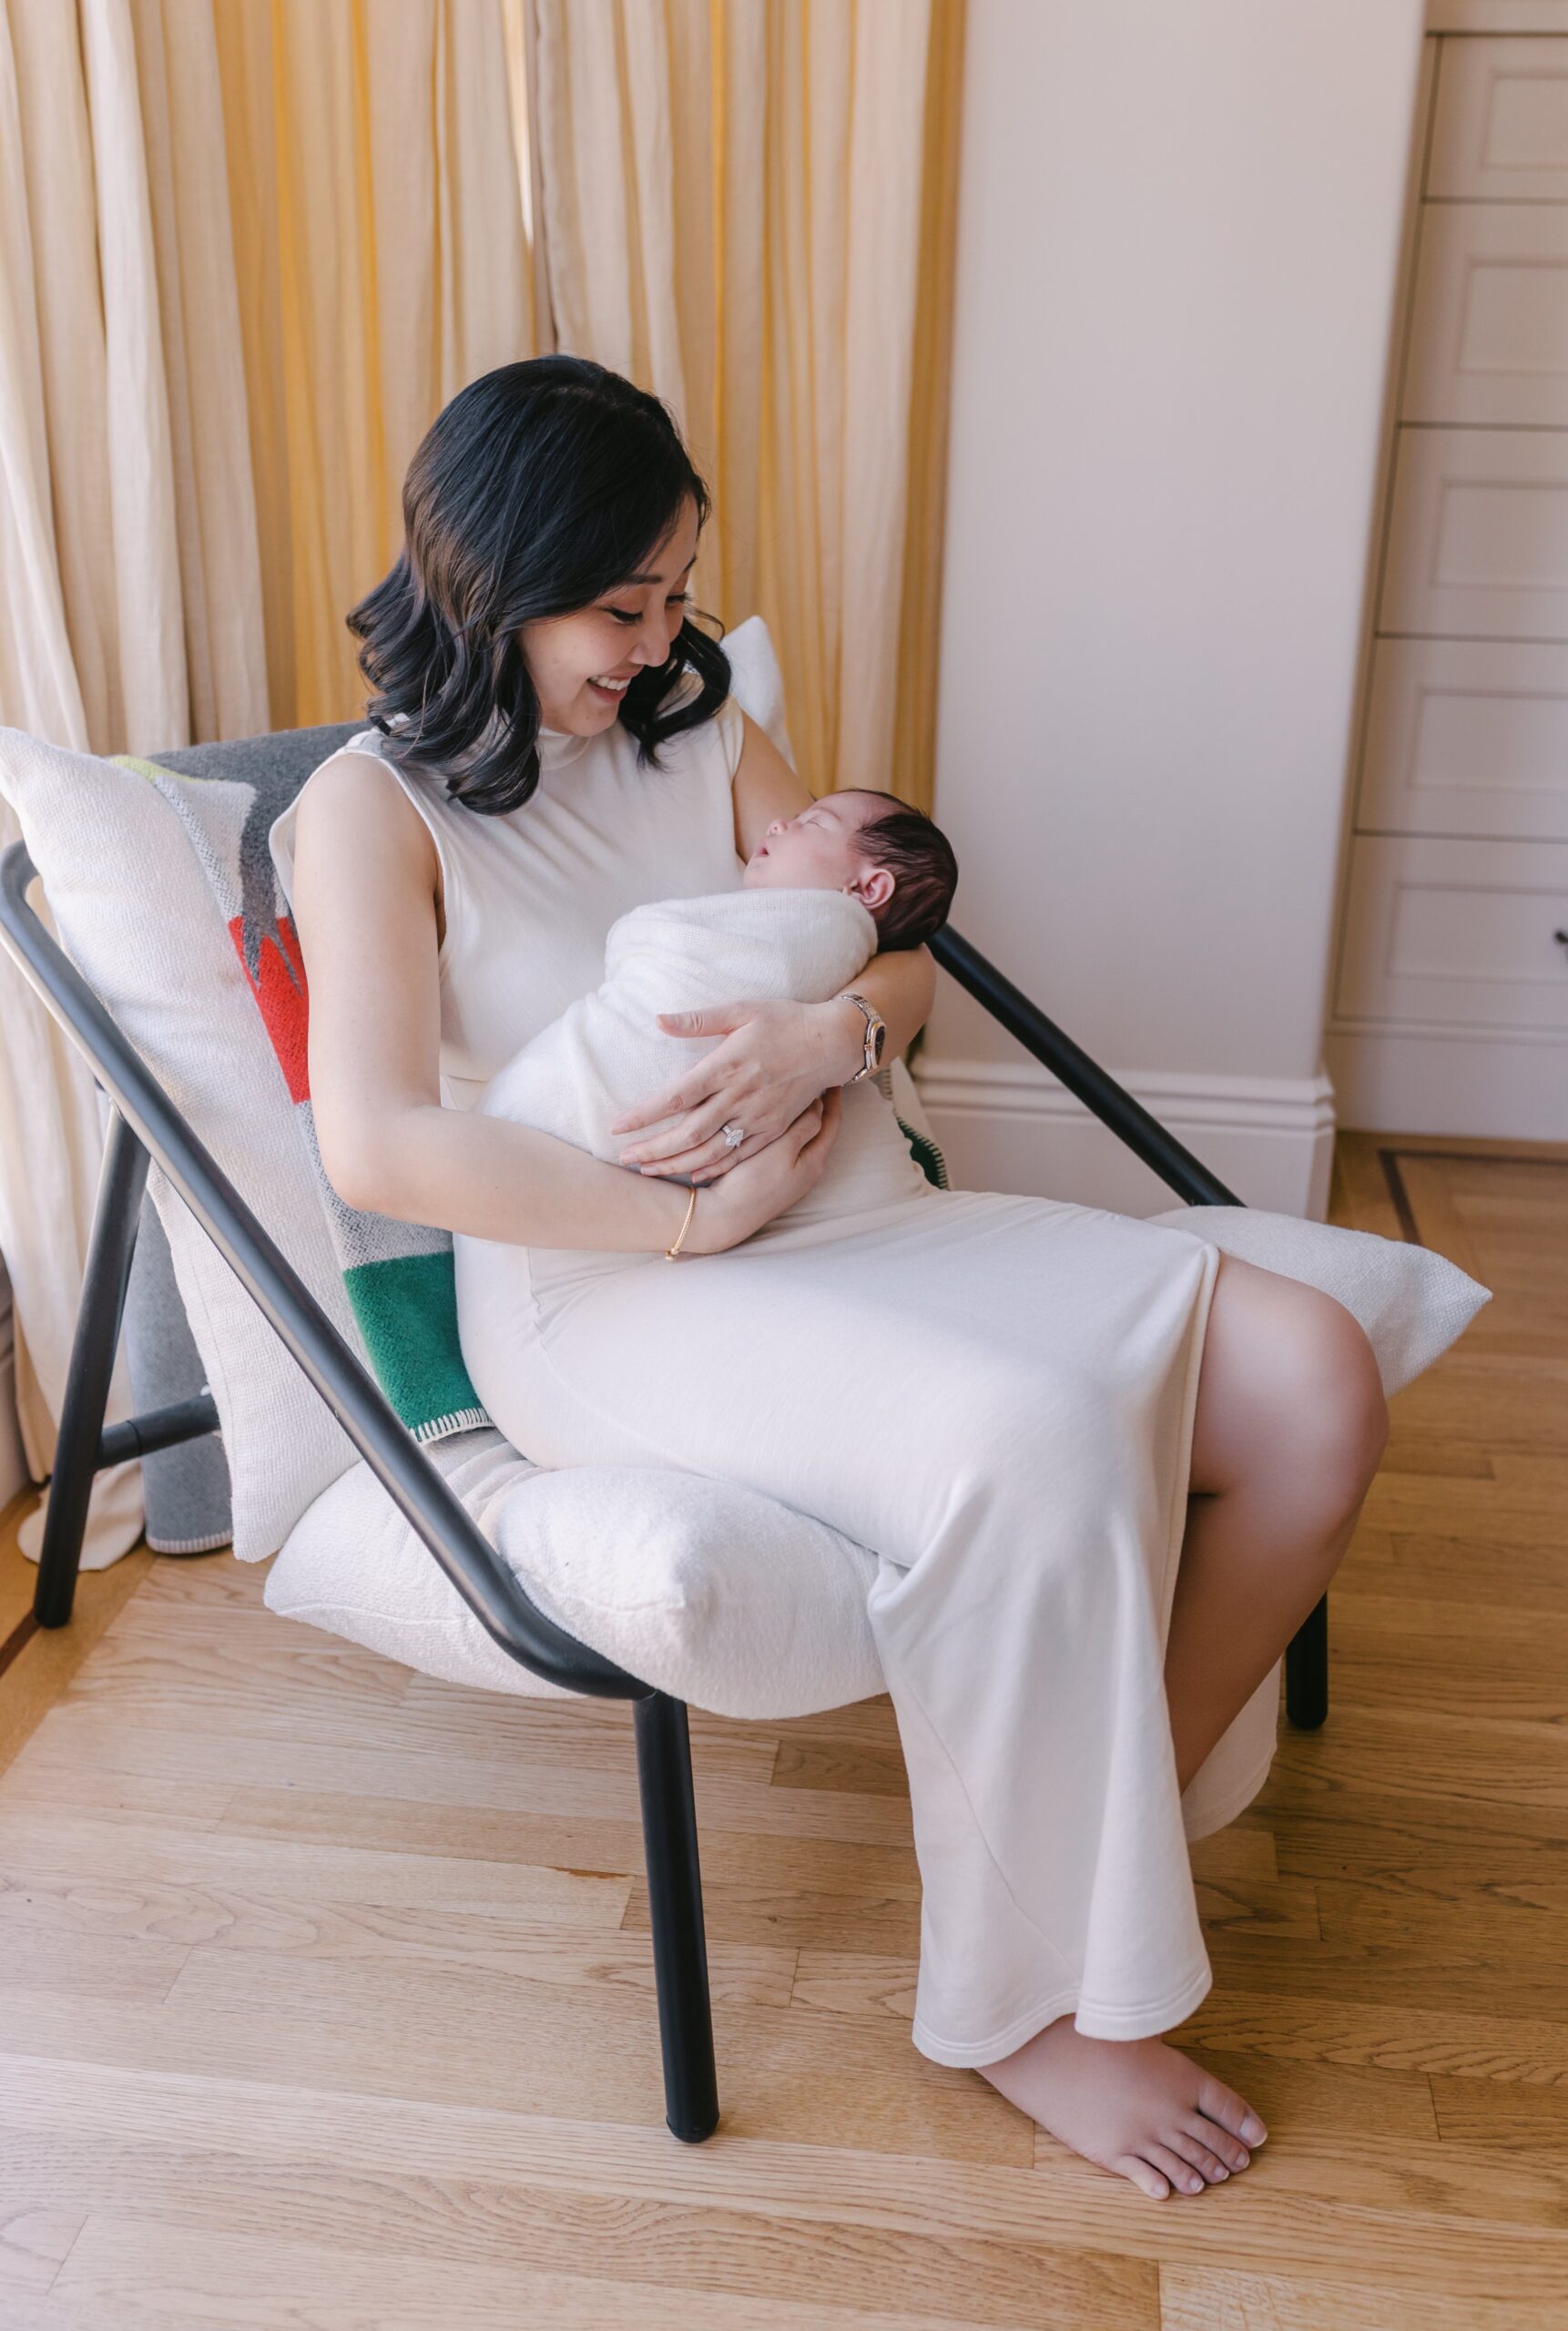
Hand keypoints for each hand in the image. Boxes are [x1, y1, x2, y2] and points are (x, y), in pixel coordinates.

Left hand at [611, 997, 862, 1181]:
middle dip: (653, 1149)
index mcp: (727, 1067)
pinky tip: (691, 1175)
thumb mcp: (742, 1010)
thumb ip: (698, 1019)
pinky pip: (738, 1157)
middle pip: (688, 1133)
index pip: (676, 1097)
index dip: (644, 1114)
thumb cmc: (785, 1021)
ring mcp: (757, 1118)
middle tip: (623, 1157)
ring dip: (676, 1165)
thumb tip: (657, 1020)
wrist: (832, 1043)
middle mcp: (740, 1097)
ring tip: (647, 1170)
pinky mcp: (772, 1129)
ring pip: (710, 1151)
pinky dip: (712, 1169)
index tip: (617, 1125)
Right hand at [685, 1088, 843, 1251]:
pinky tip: (773, 1120)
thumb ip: (804, 1127)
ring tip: (794, 1095)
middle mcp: (808, 1170)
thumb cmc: (754, 1182)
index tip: (831, 1078)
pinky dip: (785, 1129)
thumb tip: (819, 1105)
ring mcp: (792, 1176)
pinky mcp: (774, 1178)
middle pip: (820, 1130)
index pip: (832, 1123)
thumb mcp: (783, 1150)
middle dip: (820, 1106)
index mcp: (815, 1161)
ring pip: (802, 1138)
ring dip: (801, 1117)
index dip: (834, 1099)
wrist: (725, 1216)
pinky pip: (786, 1146)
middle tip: (813, 1082)